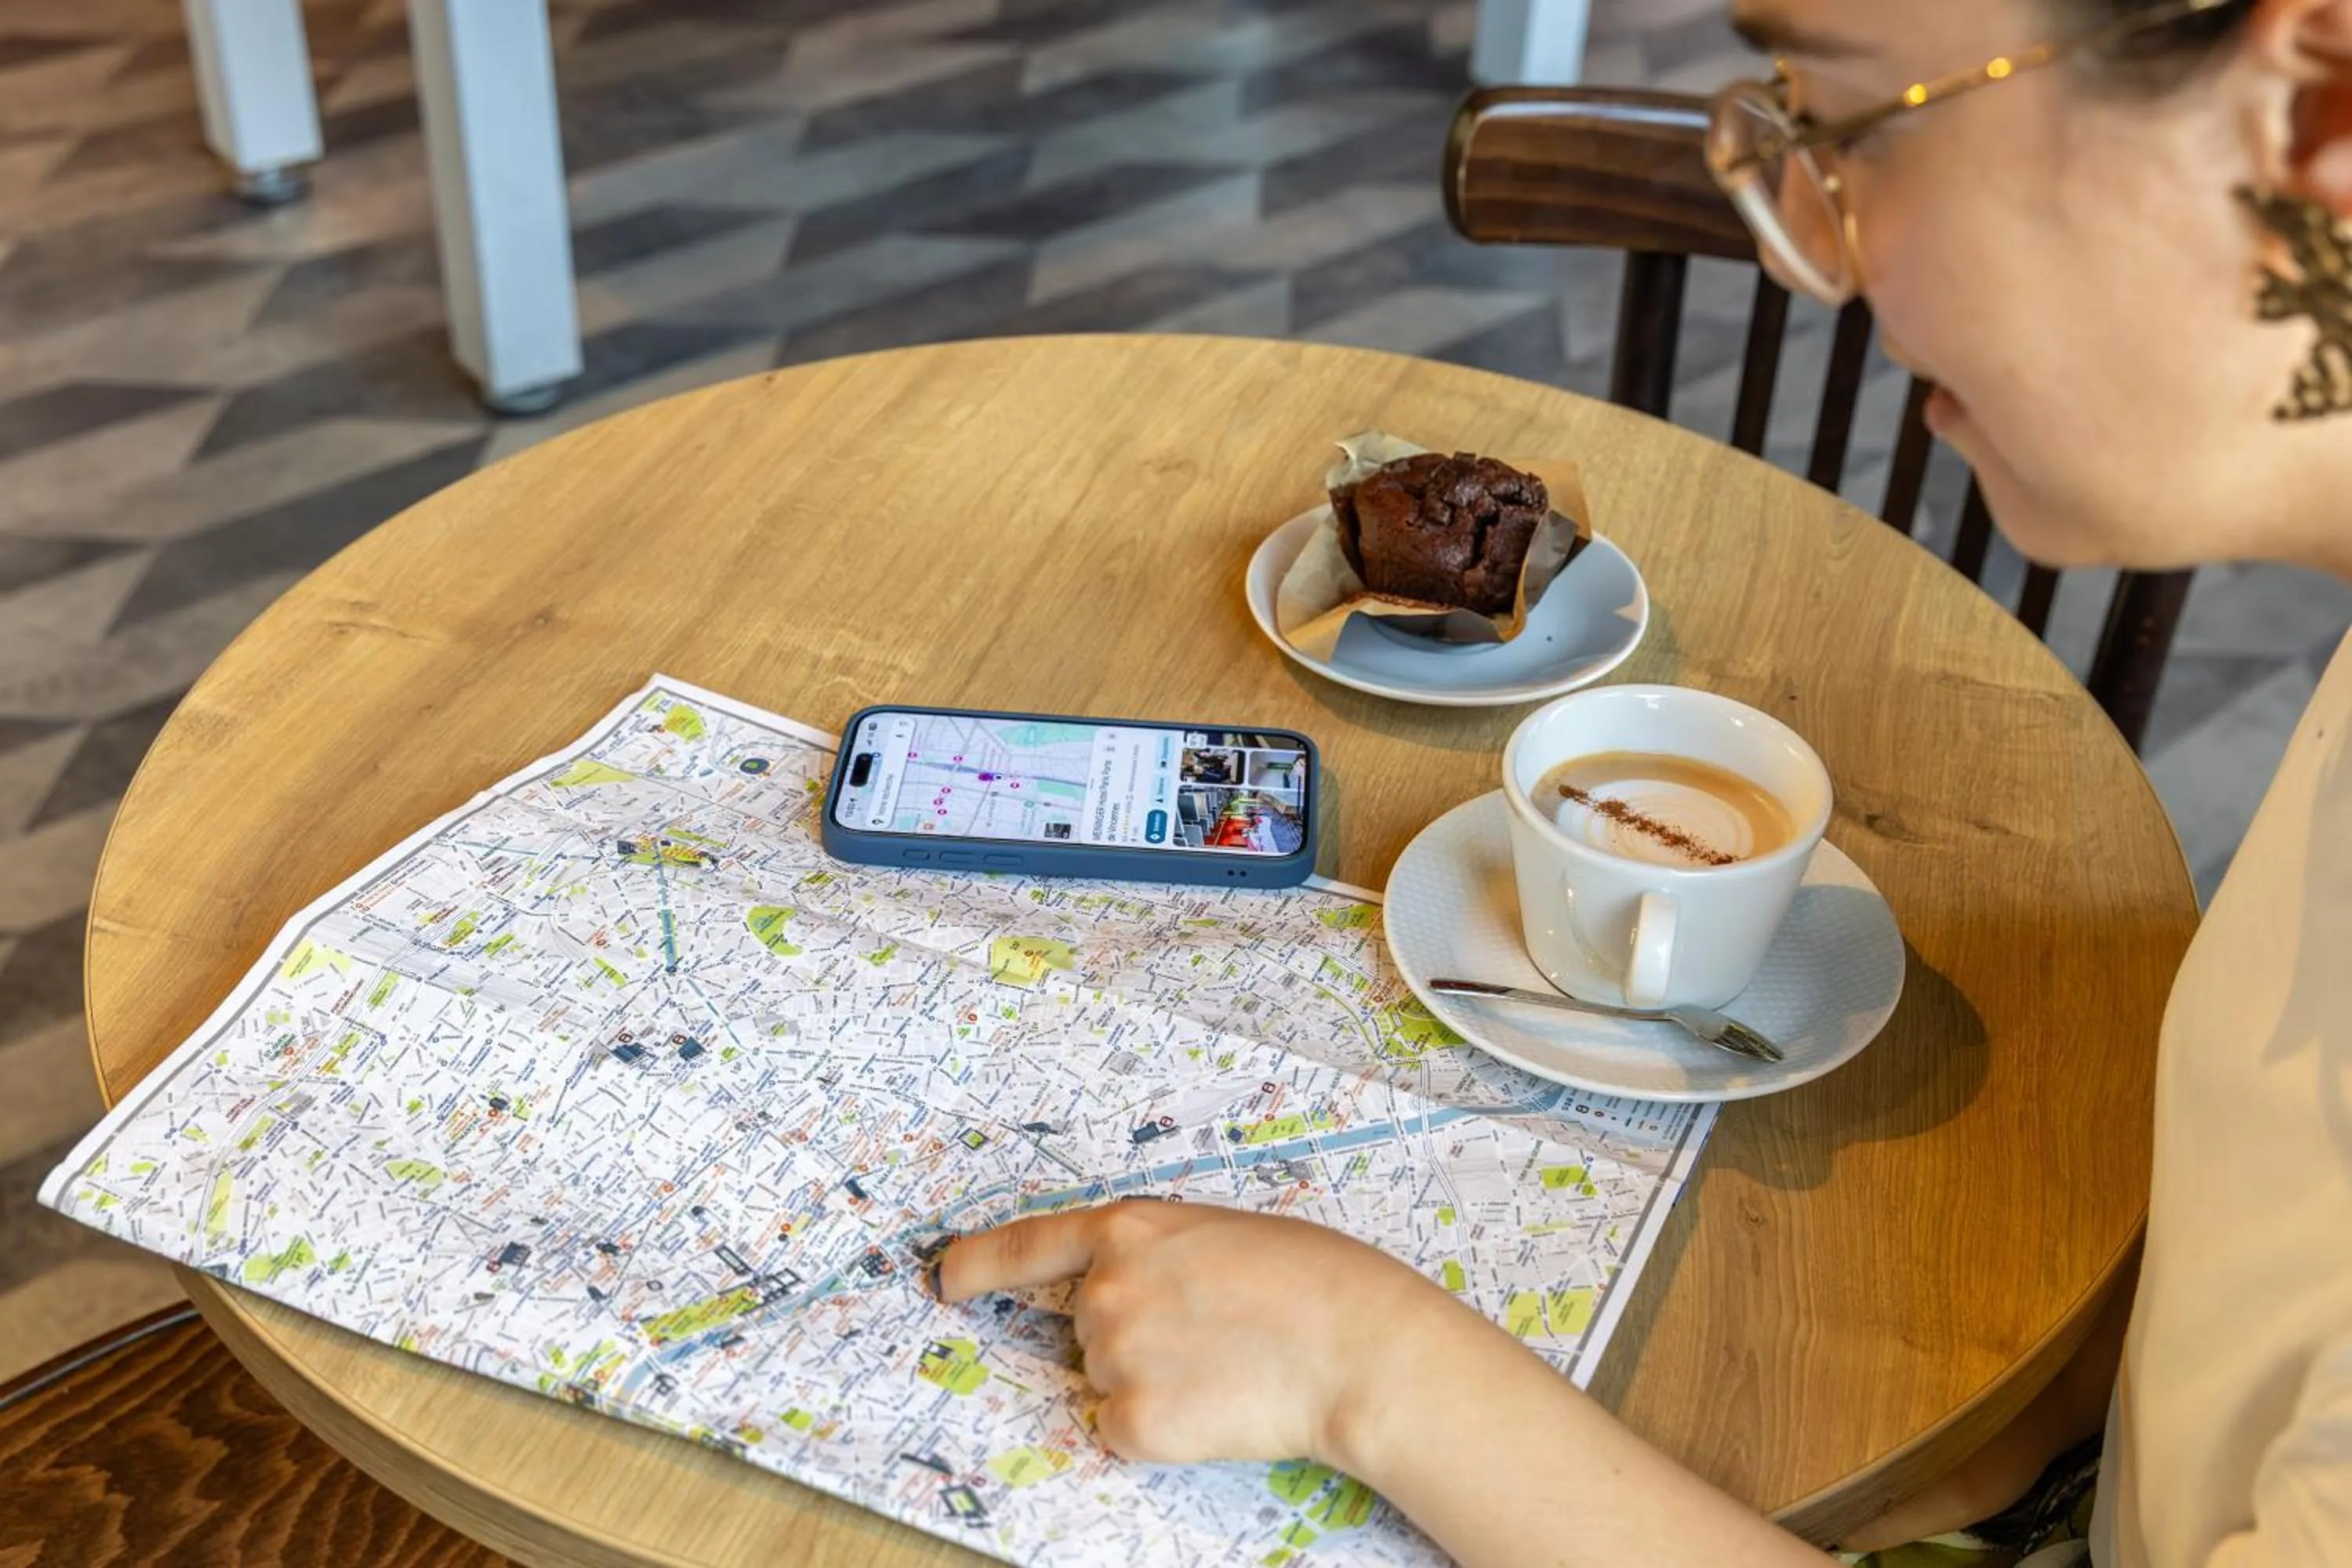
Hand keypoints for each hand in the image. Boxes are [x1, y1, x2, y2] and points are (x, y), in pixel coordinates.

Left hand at [938, 1199, 1470, 1466]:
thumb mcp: (1219, 1234)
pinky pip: (1126, 1431)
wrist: (1357, 1348)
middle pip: (1084, 1327)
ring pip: (1109, 1380)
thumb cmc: (1313, 1280)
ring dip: (1153, 1381)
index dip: (978, 1264)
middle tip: (1212, 1332)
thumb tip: (1123, 1290)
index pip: (1026, 1247)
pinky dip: (1165, 1430)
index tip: (945, 1279)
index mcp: (1128, 1229)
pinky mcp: (1132, 1424)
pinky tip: (1219, 1406)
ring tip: (1228, 1366)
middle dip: (1133, 1333)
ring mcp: (1113, 1359)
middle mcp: (1104, 1291)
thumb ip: (1154, 1254)